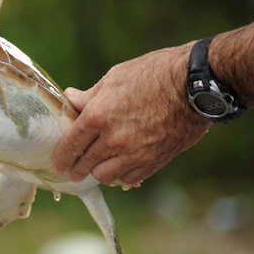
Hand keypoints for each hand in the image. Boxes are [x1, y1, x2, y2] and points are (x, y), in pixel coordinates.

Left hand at [52, 43, 211, 185]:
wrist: (195, 86)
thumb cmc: (155, 74)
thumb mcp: (116, 77)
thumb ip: (90, 96)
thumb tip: (70, 99)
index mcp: (98, 116)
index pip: (70, 145)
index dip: (61, 157)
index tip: (57, 162)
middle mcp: (113, 139)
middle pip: (84, 164)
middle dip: (75, 168)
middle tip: (72, 170)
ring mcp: (133, 154)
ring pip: (104, 176)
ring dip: (98, 172)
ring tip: (97, 167)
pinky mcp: (153, 162)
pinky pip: (129, 178)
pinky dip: (122, 175)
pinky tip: (120, 167)